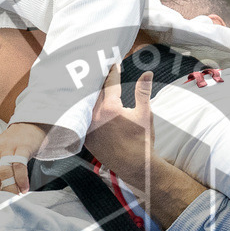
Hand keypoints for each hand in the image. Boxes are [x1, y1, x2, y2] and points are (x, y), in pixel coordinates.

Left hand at [0, 122, 44, 192]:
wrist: (26, 128)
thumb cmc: (9, 149)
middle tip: (2, 203)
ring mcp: (7, 148)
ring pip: (4, 172)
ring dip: (10, 188)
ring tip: (15, 197)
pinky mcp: (22, 147)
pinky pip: (20, 165)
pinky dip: (22, 180)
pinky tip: (24, 188)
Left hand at [85, 65, 154, 188]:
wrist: (135, 166)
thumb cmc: (142, 141)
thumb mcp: (145, 114)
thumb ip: (143, 92)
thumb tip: (147, 73)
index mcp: (110, 108)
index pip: (110, 83)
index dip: (113, 72)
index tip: (114, 64)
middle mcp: (95, 116)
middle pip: (94, 90)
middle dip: (98, 79)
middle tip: (100, 67)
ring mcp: (88, 127)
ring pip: (86, 104)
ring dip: (88, 93)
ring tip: (91, 82)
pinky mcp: (85, 137)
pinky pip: (82, 118)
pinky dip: (84, 109)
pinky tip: (85, 103)